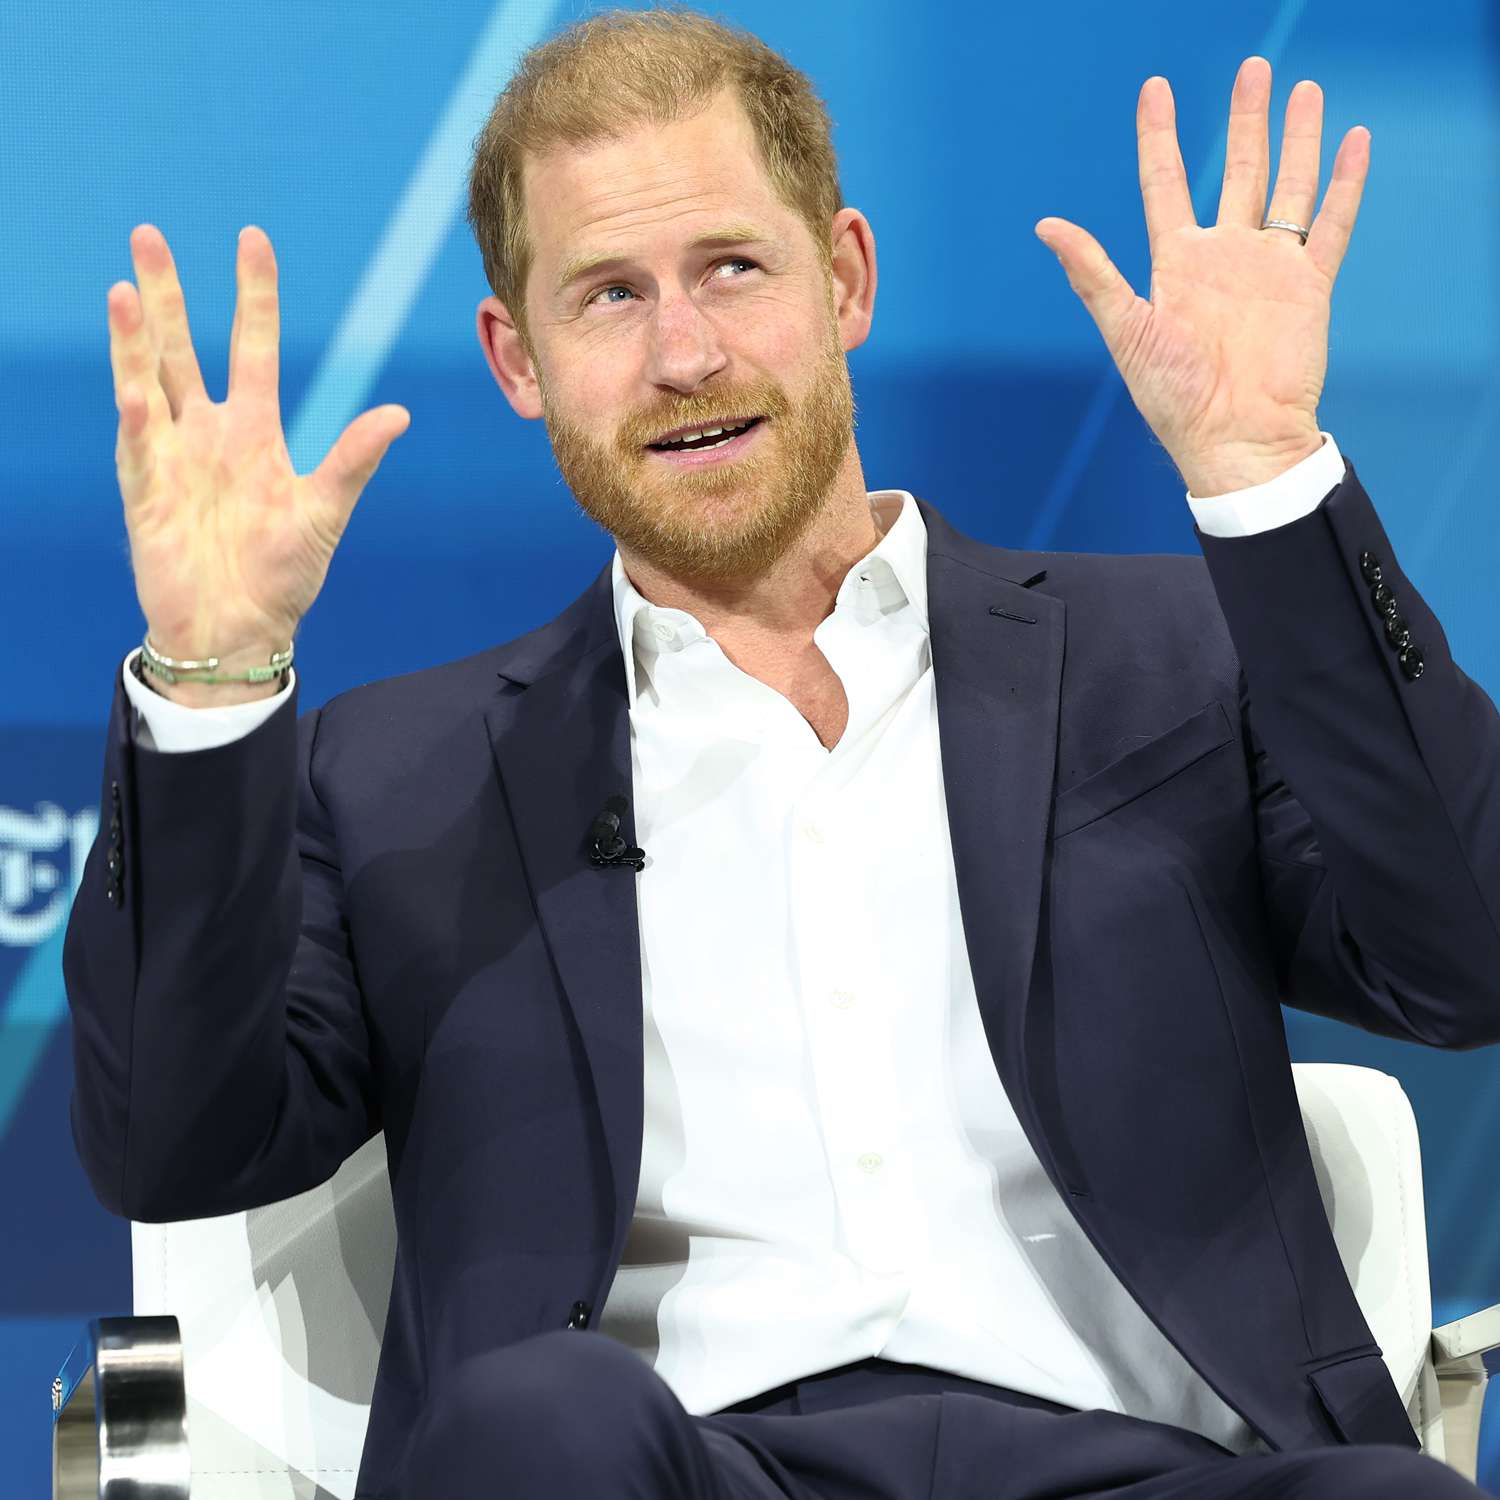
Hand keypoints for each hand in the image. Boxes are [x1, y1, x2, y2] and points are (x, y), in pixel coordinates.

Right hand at [108, 225, 409, 699]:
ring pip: (147, 381)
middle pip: (182, 348)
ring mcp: (171, 459)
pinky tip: (134, 389)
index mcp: (254, 432)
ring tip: (124, 288)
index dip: (253, 296)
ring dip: (135, 339)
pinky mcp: (147, 494)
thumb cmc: (282, 576)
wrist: (240, 632)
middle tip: (149, 234)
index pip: (253, 346)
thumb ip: (354, 459)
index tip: (252, 239)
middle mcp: (207, 434)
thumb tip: (400, 413)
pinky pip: (139, 448)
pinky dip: (138, 420)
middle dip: (167, 294)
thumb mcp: (326, 511)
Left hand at [1036, 57, 1370, 495]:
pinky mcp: (1308, 287)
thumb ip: (1092, 274)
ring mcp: (1268, 269)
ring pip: (1287, 186)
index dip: (1160, 136)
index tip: (1157, 89)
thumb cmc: (1174, 399)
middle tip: (1253, 67)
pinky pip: (1329, 225)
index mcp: (1177, 264)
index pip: (1166, 184)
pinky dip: (1343, 185)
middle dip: (1245, 119)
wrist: (1234, 441)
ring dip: (1297, 138)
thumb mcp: (1126, 330)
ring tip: (1304, 89)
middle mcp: (1224, 258)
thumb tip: (1046, 225)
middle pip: (1238, 170)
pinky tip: (1351, 142)